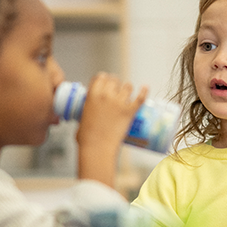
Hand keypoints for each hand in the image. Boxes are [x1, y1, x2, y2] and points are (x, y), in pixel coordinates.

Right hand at [75, 73, 146, 188]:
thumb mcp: (81, 120)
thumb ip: (85, 113)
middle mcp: (106, 95)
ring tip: (127, 93)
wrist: (97, 148)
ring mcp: (119, 102)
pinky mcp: (130, 111)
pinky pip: (140, 97)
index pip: (100, 77)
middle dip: (116, 83)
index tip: (106, 82)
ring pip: (127, 86)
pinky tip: (145, 87)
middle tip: (117, 89)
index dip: (104, 78)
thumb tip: (85, 116)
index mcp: (92, 95)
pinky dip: (144, 91)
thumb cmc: (86, 139)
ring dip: (127, 88)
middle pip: (114, 80)